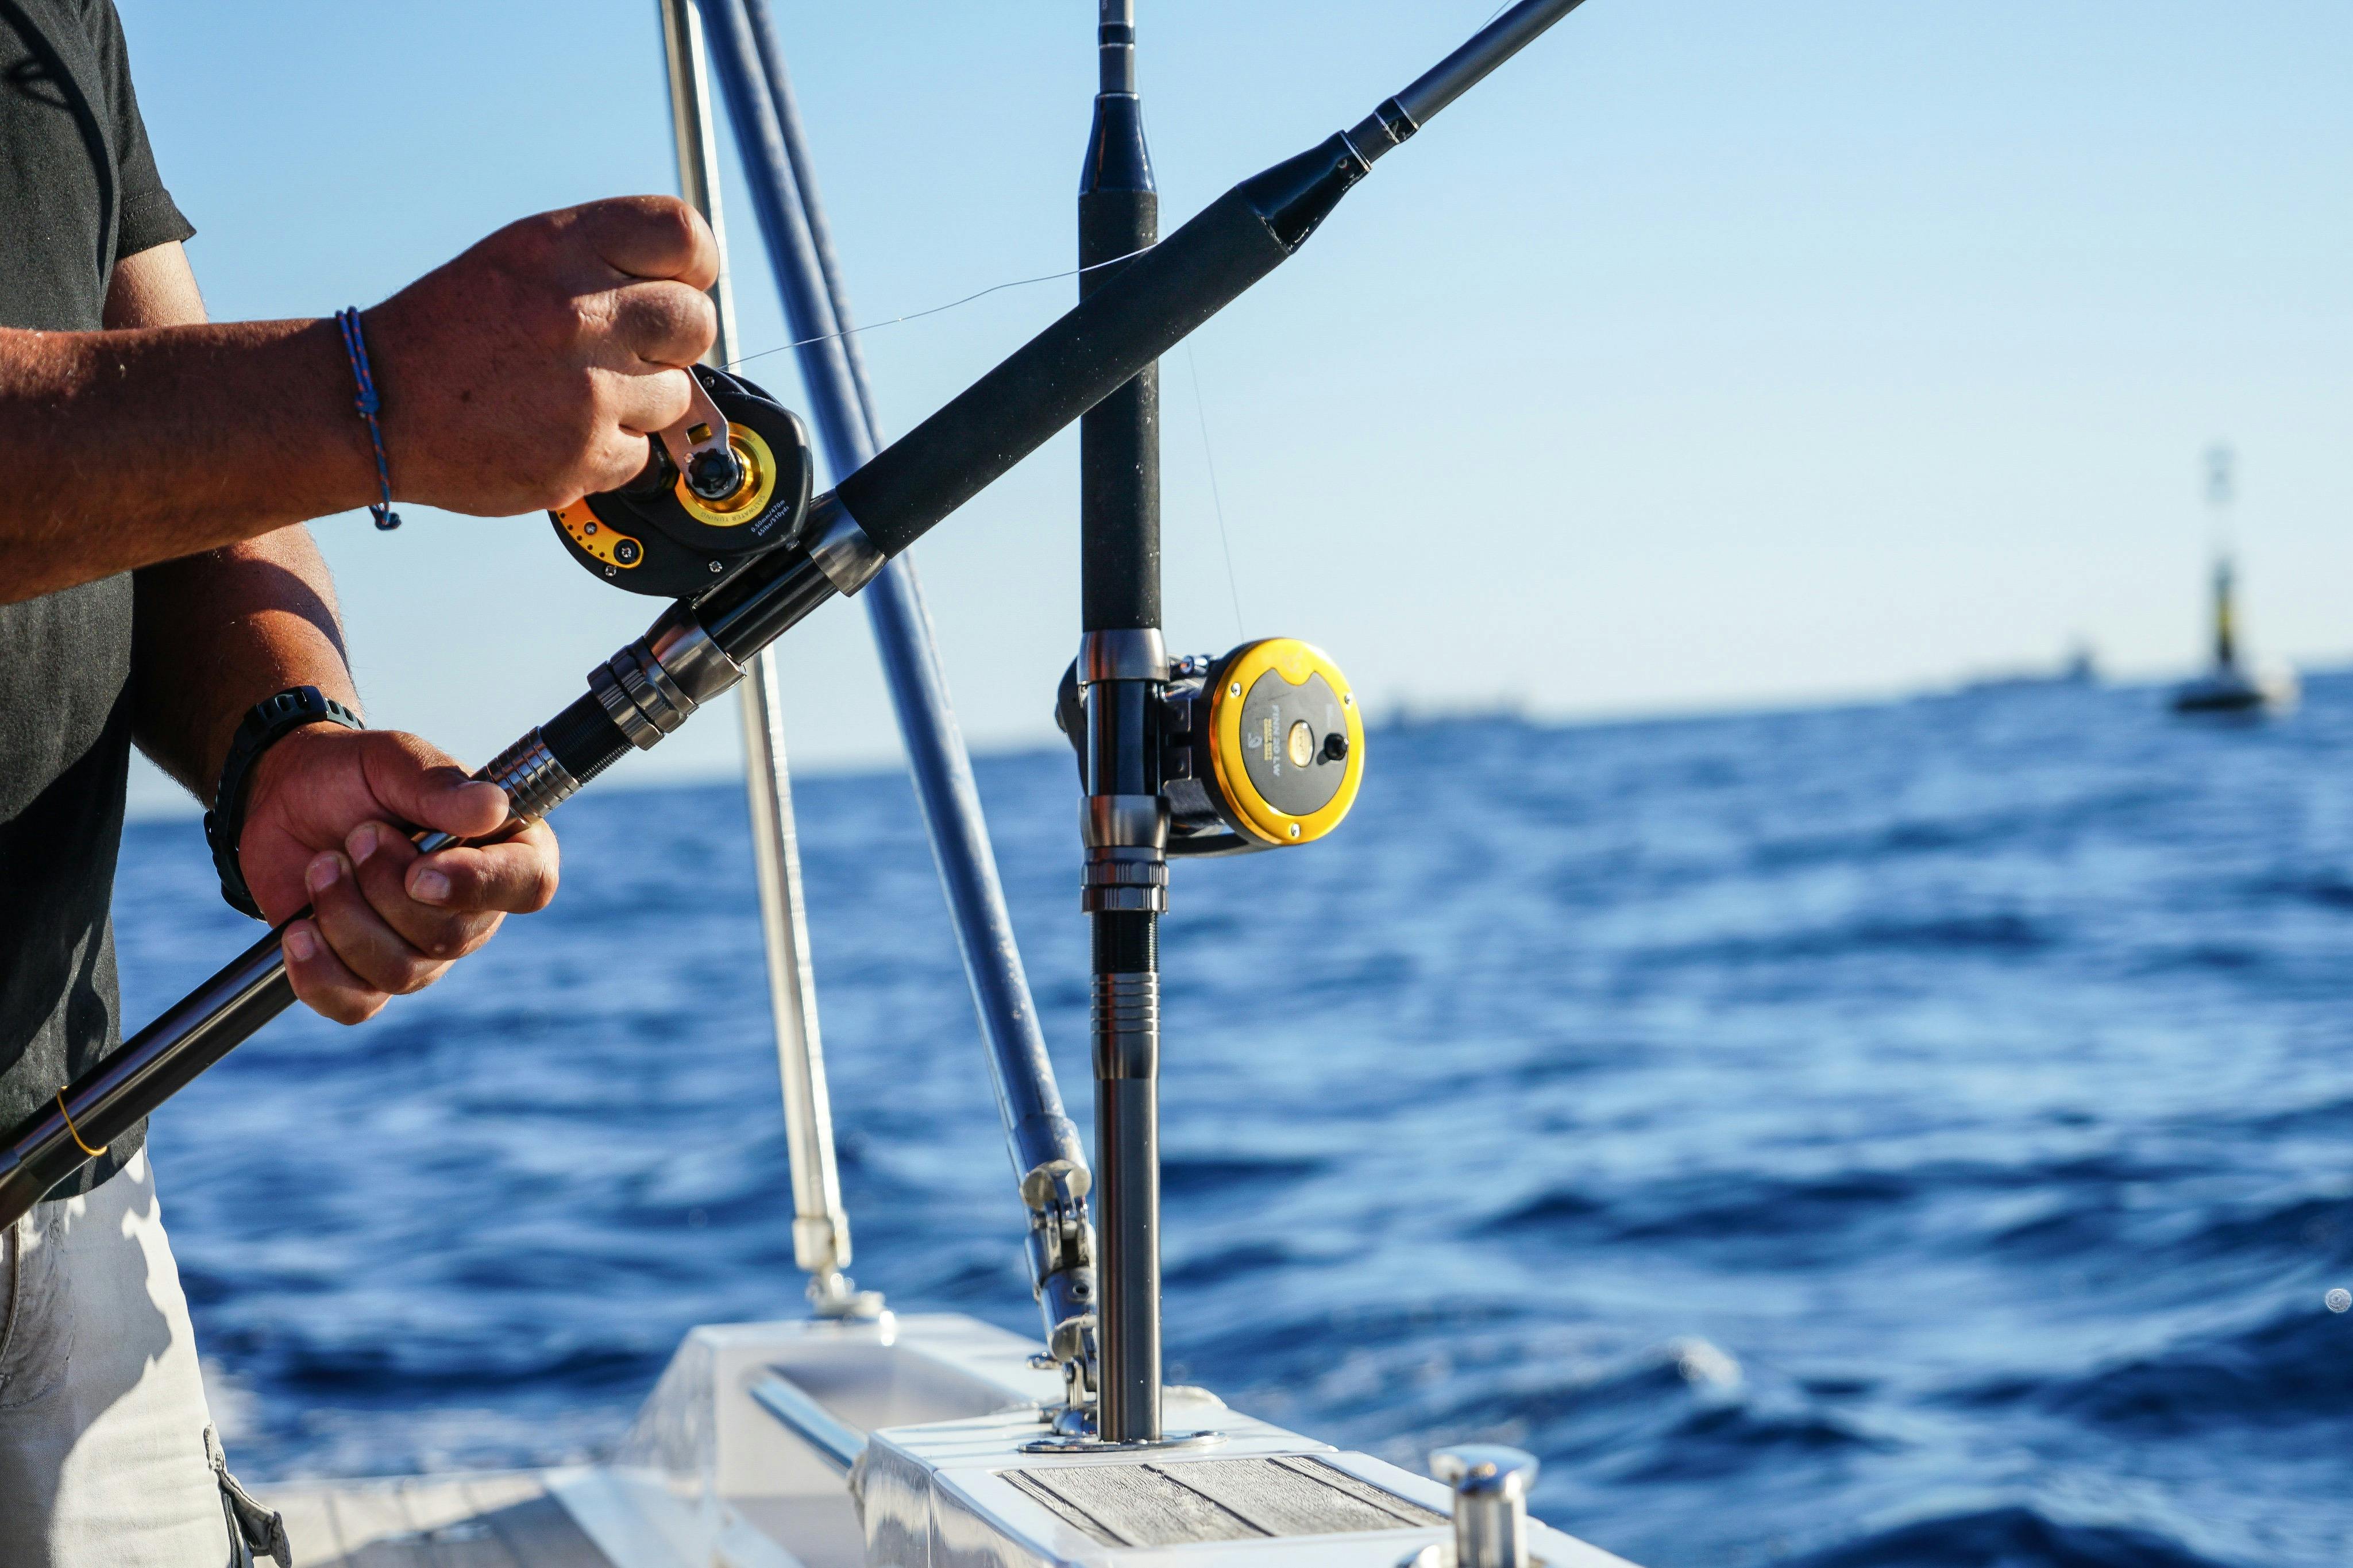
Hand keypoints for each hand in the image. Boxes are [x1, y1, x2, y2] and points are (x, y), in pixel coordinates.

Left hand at [237, 726, 561, 1023]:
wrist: (283, 798)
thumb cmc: (352, 775)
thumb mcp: (393, 761)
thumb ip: (440, 788)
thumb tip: (494, 808)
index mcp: (503, 848)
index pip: (530, 885)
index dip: (479, 886)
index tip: (420, 872)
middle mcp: (475, 909)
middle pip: (450, 936)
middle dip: (383, 888)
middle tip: (355, 837)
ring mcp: (425, 951)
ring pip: (401, 972)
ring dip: (344, 916)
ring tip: (321, 864)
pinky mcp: (369, 978)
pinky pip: (357, 1006)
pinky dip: (319, 972)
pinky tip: (299, 930)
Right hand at [363, 196, 718, 515]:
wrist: (376, 404)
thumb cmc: (454, 329)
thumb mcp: (521, 258)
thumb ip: (604, 263)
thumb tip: (689, 289)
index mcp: (559, 248)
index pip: (682, 236)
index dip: (692, 266)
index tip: (674, 285)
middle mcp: (578, 314)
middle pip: (695, 321)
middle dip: (671, 339)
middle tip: (625, 348)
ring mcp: (586, 392)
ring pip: (677, 394)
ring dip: (640, 399)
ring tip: (574, 392)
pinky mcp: (585, 458)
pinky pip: (644, 453)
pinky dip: (611, 449)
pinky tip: (558, 430)